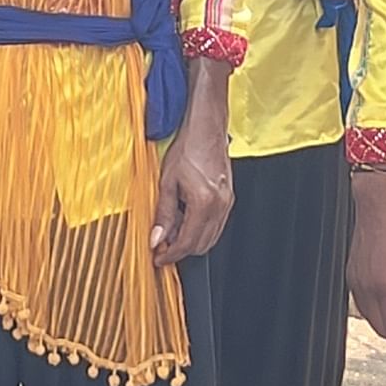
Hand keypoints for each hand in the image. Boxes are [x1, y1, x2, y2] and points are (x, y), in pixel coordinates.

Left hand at [150, 62, 233, 264]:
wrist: (207, 128)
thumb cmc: (188, 148)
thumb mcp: (167, 182)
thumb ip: (163, 214)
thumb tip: (156, 238)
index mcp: (204, 203)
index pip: (187, 243)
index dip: (170, 254)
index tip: (157, 257)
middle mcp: (220, 206)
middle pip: (201, 245)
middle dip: (180, 250)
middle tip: (161, 246)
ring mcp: (227, 203)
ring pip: (210, 237)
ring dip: (190, 241)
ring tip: (171, 233)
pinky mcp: (228, 199)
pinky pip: (215, 225)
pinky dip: (200, 230)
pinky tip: (185, 220)